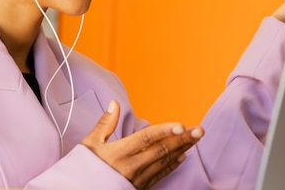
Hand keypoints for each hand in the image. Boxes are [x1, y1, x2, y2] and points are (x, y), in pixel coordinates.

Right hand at [82, 100, 202, 189]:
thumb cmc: (85, 168)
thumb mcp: (89, 144)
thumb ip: (105, 123)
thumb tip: (115, 103)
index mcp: (118, 153)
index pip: (146, 139)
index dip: (164, 131)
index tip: (180, 125)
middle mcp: (131, 166)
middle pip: (161, 150)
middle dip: (182, 139)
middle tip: (200, 130)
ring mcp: (137, 179)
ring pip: (164, 162)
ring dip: (182, 149)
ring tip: (196, 138)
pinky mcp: (140, 187)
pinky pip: (160, 175)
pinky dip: (173, 165)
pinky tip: (183, 156)